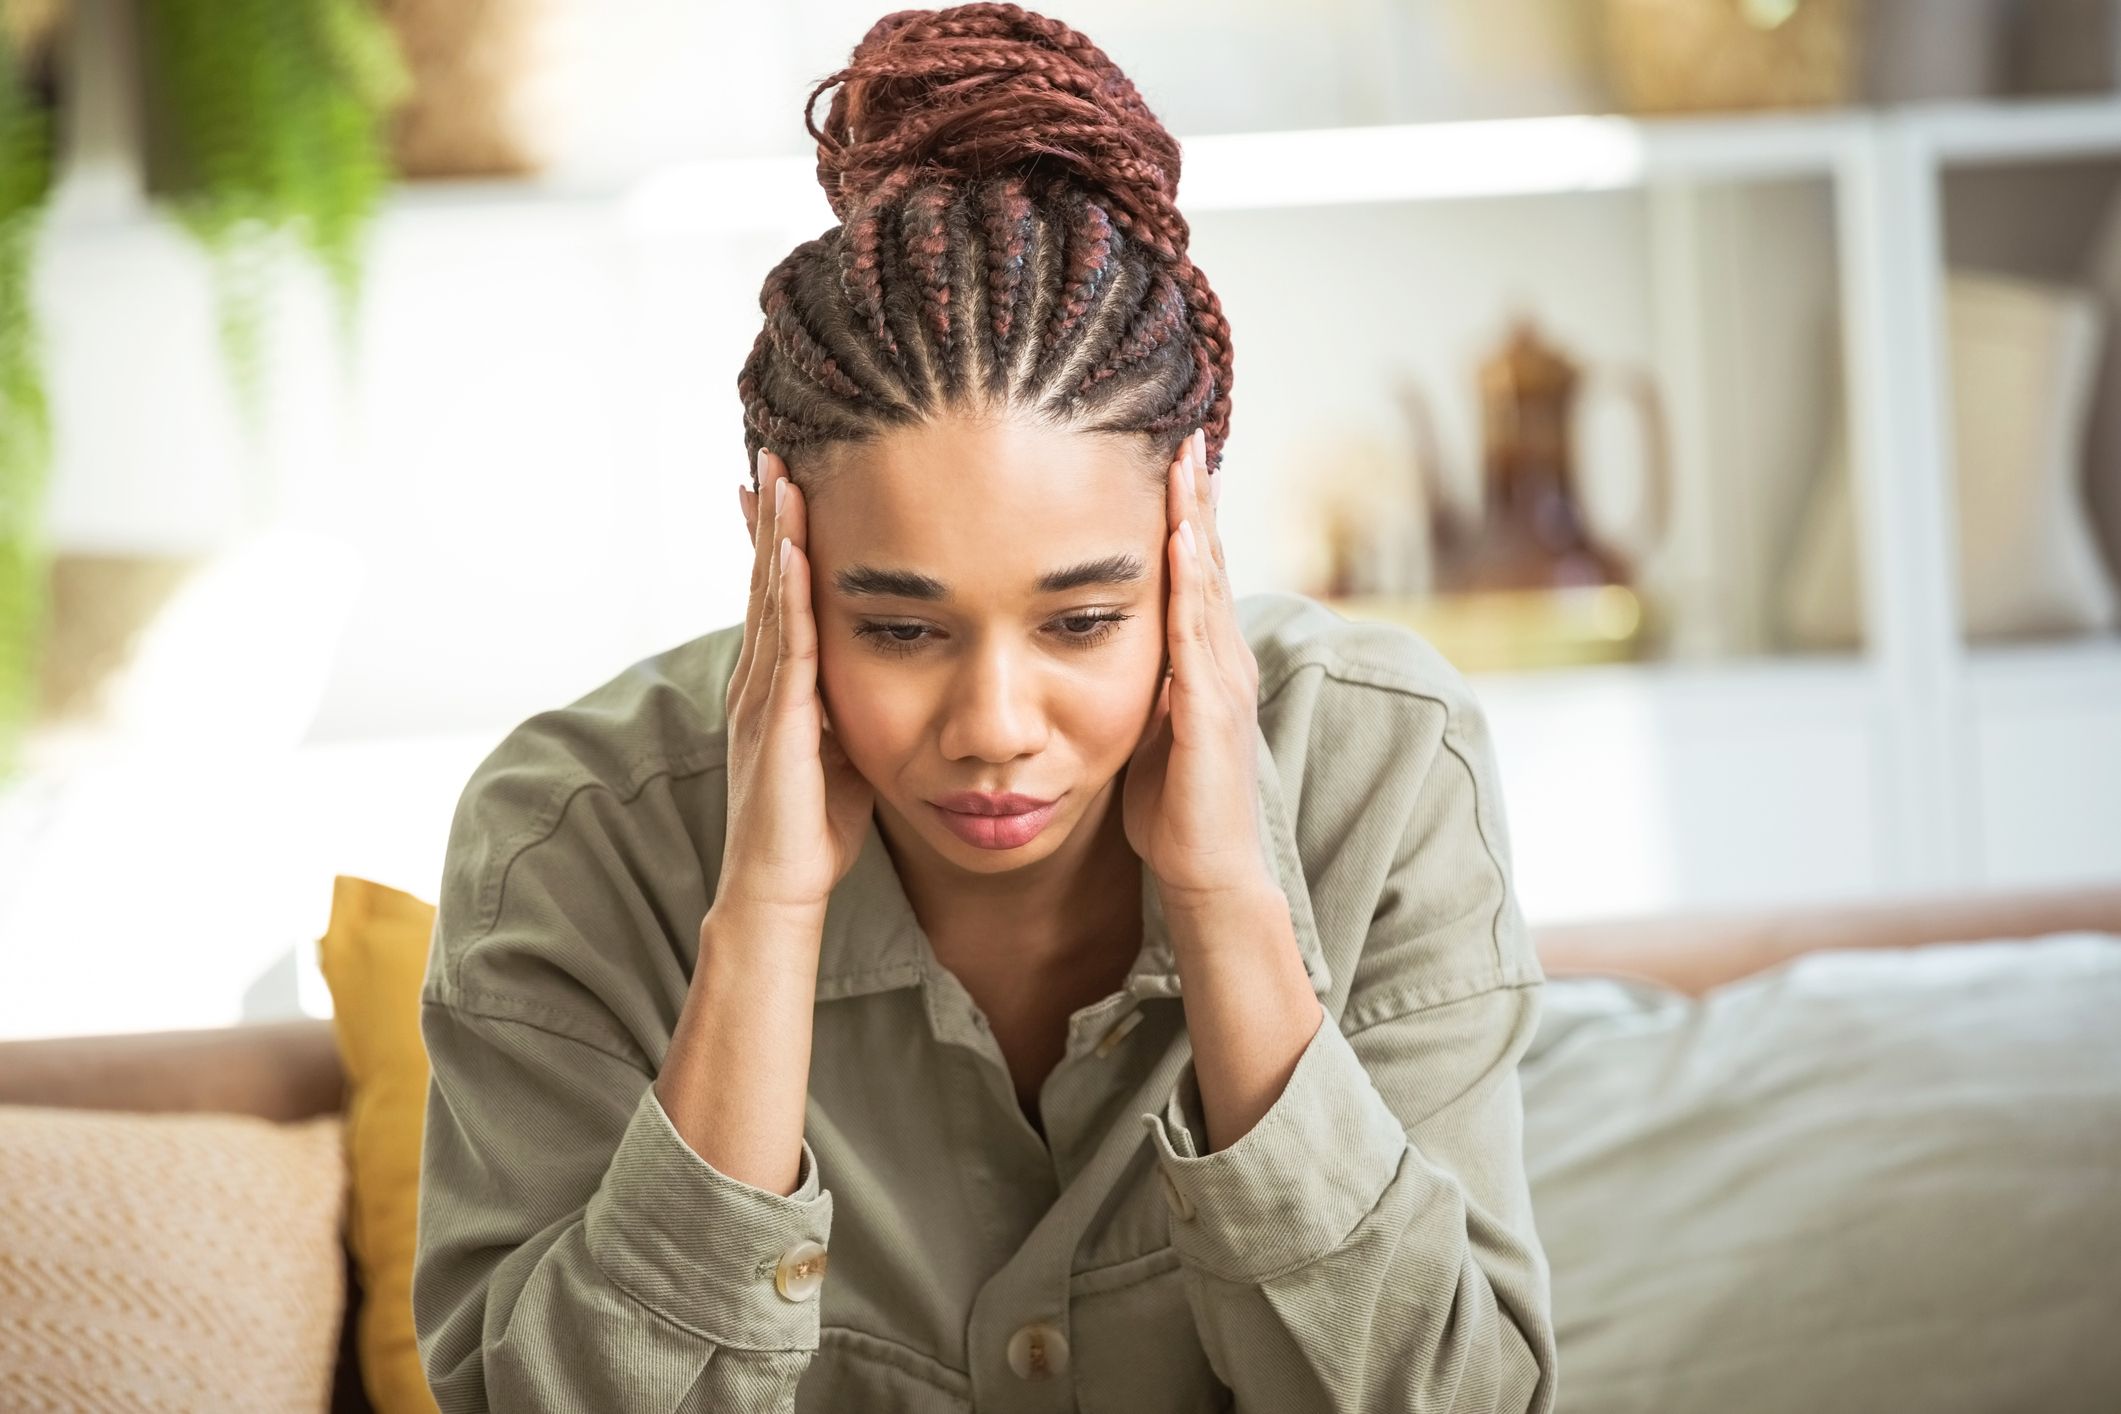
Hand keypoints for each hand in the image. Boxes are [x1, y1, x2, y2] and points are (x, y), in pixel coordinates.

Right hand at [718, 449, 874, 920]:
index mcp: (775, 685)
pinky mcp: (779, 721)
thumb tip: (890, 675)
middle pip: (765, 580)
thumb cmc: (814, 831)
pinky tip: (795, 551)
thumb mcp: (842, 752)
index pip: (777, 595)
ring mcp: (762, 697)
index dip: (779, 540)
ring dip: (775, 536)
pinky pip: (786, 645)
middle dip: (769, 517)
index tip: (783, 485)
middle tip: (772, 453)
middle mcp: (759, 680)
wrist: (778, 890)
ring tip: (778, 478)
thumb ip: (852, 708)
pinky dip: (789, 594)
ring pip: (770, 599)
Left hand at [1122, 429, 1271, 909]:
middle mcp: (1226, 663)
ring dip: (1199, 522)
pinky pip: (1200, 635)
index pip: (1199, 575)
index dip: (1188, 517)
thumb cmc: (1174, 812)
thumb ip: (1143, 685)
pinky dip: (1193, 584)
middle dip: (1198, 499)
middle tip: (1185, 435)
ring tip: (1186, 464)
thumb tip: (1103, 650)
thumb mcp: (1149, 731)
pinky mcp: (1212, 711)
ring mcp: (1224, 683)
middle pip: (1212, 563)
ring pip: (1212, 585)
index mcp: (1209, 665)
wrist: (1207, 874)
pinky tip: (1183, 542)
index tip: (1172, 461)